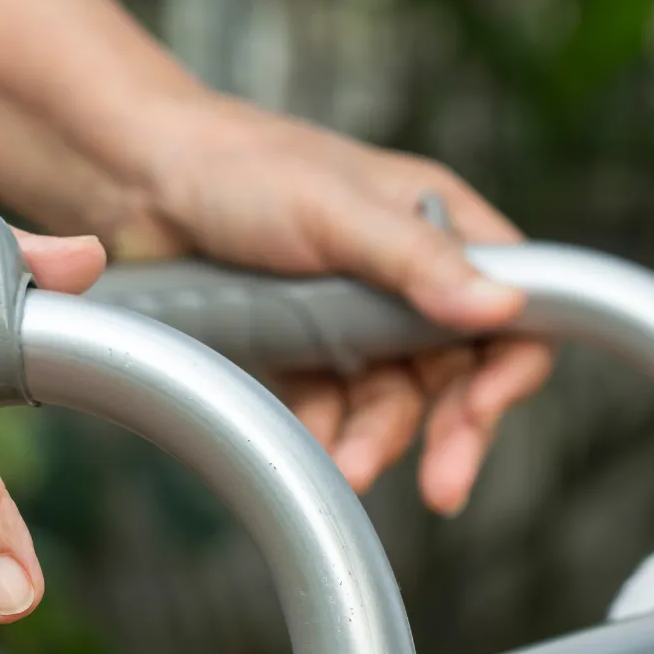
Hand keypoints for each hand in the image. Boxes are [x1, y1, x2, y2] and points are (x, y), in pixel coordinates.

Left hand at [101, 93, 548, 515]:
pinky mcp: (297, 352)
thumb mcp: (335, 210)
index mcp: (437, 224)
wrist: (139, 182)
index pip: (514, 306)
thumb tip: (497, 307)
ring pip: (388, 401)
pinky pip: (326, 410)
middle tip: (443, 486)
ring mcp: (349, 319)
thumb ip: (414, 262)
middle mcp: (402, 277)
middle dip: (449, 430)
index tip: (484, 410)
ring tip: (345, 471)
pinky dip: (320, 437)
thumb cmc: (241, 167)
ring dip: (375, 442)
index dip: (510, 364)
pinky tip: (307, 455)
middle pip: (454, 372)